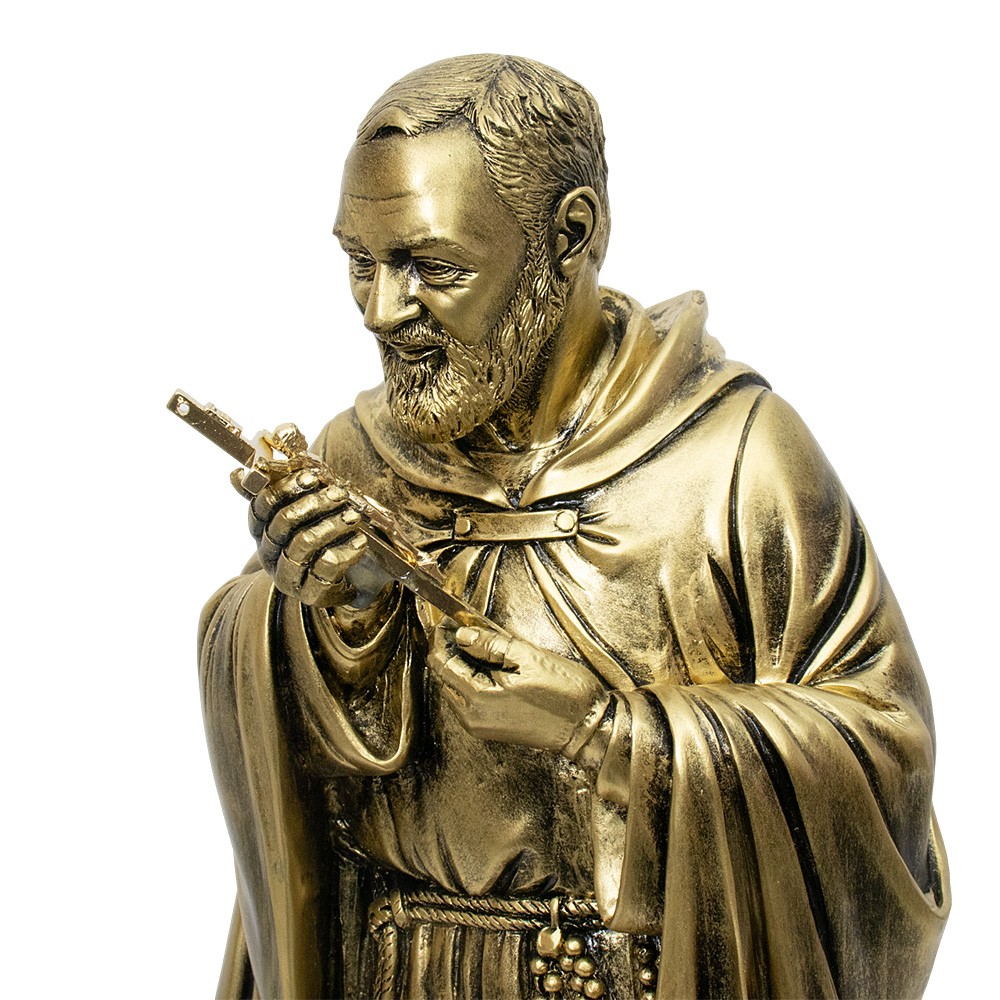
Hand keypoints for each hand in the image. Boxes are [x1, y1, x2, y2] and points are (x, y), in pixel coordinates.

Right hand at [248, 464, 367, 606]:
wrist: (335, 586)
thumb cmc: (317, 543)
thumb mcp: (299, 517)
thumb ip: (278, 494)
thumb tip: (238, 473)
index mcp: (262, 532)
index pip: (263, 506)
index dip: (285, 488)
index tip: (312, 477)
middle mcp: (269, 554)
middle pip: (284, 522)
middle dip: (314, 503)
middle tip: (340, 494)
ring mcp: (287, 575)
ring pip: (303, 543)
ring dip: (332, 525)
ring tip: (353, 516)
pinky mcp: (309, 593)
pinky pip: (324, 569)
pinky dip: (345, 552)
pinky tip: (359, 541)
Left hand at [428, 624, 609, 755]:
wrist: (587, 728)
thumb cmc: (564, 694)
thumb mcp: (527, 657)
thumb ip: (489, 644)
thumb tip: (462, 634)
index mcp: (478, 698)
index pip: (442, 664)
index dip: (442, 639)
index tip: (447, 621)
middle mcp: (472, 717)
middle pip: (444, 678)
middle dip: (449, 651)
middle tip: (461, 627)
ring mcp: (480, 726)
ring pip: (455, 689)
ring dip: (460, 665)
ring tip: (476, 642)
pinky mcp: (490, 729)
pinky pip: (468, 700)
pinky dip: (471, 680)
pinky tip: (487, 665)